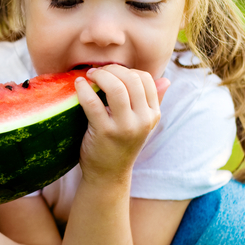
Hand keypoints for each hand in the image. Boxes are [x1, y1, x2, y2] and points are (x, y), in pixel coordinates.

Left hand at [75, 64, 169, 180]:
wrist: (108, 175)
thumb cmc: (121, 145)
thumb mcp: (141, 124)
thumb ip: (152, 102)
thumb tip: (166, 80)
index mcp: (153, 114)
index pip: (146, 79)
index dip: (126, 70)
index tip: (111, 72)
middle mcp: (143, 120)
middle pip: (131, 80)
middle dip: (111, 69)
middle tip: (96, 71)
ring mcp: (125, 127)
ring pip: (116, 87)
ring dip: (100, 75)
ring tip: (88, 75)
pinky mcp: (105, 132)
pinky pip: (93, 103)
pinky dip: (84, 89)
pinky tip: (78, 84)